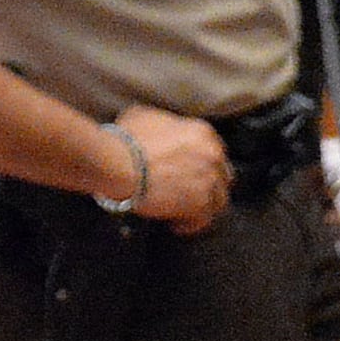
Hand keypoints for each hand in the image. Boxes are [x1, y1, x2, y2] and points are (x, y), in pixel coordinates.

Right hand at [111, 103, 231, 232]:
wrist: (118, 164)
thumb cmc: (126, 140)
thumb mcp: (143, 116)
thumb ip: (163, 123)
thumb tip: (159, 129)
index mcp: (202, 133)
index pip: (213, 150)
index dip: (201, 162)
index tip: (189, 169)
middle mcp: (212, 155)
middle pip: (221, 175)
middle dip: (207, 183)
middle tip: (189, 190)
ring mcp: (209, 180)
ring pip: (218, 199)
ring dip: (202, 205)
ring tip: (185, 210)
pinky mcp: (201, 204)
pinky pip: (204, 220)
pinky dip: (190, 224)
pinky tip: (177, 224)